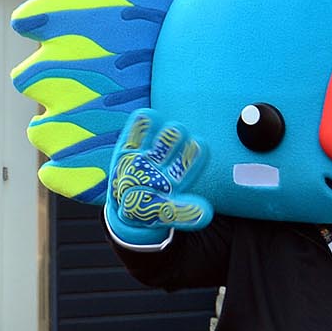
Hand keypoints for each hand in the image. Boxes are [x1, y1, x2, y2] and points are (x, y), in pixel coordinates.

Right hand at [107, 109, 213, 246]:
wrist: (123, 209)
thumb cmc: (149, 212)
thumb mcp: (165, 215)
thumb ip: (185, 214)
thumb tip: (207, 214)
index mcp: (177, 177)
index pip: (189, 162)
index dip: (194, 154)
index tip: (200, 144)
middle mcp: (164, 162)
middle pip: (173, 146)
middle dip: (174, 138)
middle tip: (178, 130)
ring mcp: (146, 156)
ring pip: (156, 140)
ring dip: (159, 132)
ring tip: (160, 119)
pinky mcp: (127, 152)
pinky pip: (133, 138)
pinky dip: (138, 128)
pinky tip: (144, 115)